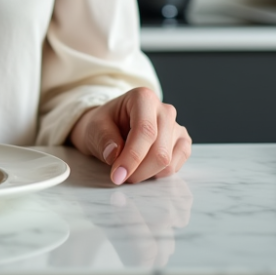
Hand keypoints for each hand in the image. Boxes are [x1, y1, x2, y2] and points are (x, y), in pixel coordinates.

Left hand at [68, 87, 190, 184]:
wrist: (110, 126)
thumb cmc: (103, 124)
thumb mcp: (94, 127)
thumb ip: (103, 138)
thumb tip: (114, 155)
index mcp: (143, 98)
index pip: (145, 130)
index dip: (132, 157)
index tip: (118, 175)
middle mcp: (164, 110)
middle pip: (159, 150)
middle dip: (138, 170)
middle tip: (119, 176)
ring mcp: (176, 127)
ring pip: (168, 161)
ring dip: (146, 174)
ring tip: (128, 168)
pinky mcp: (182, 143)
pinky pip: (175, 166)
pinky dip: (157, 174)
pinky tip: (142, 167)